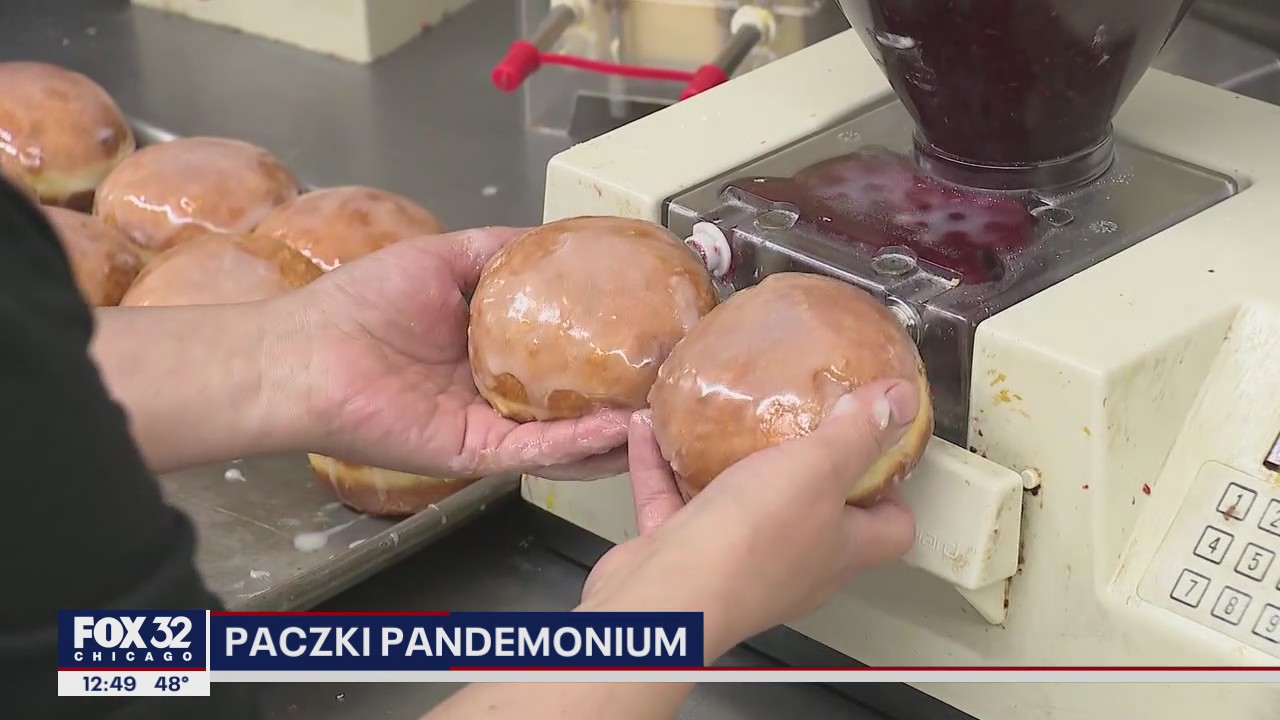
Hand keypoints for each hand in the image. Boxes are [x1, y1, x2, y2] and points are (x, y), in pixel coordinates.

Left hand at [275, 227, 629, 479]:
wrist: (308, 354)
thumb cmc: (361, 304)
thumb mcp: (444, 259)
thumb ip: (498, 251)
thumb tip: (553, 237)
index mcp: (488, 348)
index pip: (559, 352)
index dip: (601, 344)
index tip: (646, 327)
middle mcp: (494, 391)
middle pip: (571, 400)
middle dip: (619, 395)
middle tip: (666, 379)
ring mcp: (488, 425)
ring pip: (564, 436)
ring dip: (611, 428)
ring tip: (657, 412)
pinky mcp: (475, 453)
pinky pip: (535, 451)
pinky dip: (577, 443)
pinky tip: (615, 428)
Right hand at [578, 379, 918, 660]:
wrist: (665, 597)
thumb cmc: (750, 541)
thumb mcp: (817, 470)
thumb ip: (856, 435)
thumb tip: (900, 402)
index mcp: (840, 549)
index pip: (891, 529)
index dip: (892, 491)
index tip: (878, 444)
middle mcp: (794, 564)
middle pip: (814, 515)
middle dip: (804, 467)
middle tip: (796, 417)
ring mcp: (737, 562)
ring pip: (738, 505)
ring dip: (724, 459)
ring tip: (721, 416)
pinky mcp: (683, 555)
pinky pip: (673, 502)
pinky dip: (662, 466)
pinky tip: (649, 428)